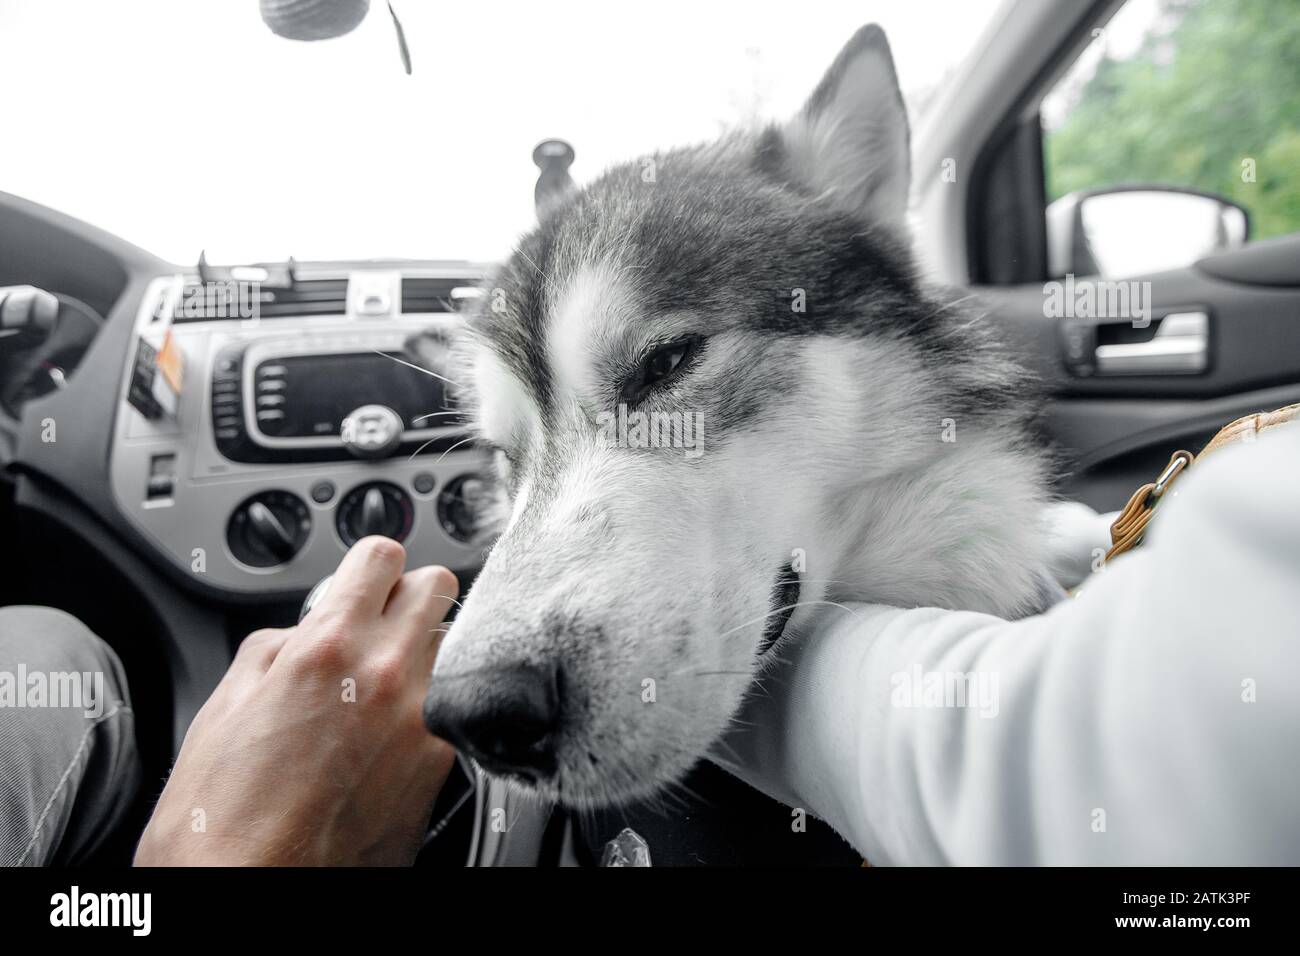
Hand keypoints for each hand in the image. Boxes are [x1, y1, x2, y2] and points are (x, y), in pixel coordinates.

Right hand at [135, 537, 458, 865]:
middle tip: (380, 623)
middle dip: (408, 595)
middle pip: (438, 585)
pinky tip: (397, 728)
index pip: (382, 554)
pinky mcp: (444, 764)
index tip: (362, 580)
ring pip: (453, 643)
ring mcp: (423, 720)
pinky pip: (453, 703)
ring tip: (386, 681)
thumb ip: (274, 648)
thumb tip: (301, 629)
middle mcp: (386, 675)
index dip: (368, 564)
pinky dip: (434, 702)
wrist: (249, 896)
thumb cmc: (220, 822)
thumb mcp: (222, 708)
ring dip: (425, 649)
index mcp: (325, 648)